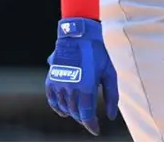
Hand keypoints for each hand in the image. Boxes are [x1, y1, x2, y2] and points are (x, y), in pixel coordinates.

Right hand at [46, 18, 118, 135]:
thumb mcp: (110, 72)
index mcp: (86, 87)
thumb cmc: (98, 52)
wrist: (79, 33)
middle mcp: (70, 88)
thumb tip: (111, 116)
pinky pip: (52, 99)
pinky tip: (63, 111)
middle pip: (76, 112)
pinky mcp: (51, 79)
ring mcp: (59, 84)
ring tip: (80, 113)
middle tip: (92, 119)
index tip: (96, 130)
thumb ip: (112, 96)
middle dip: (84, 118)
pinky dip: (57, 107)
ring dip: (73, 113)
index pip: (86, 115)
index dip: (91, 125)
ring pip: (65, 107)